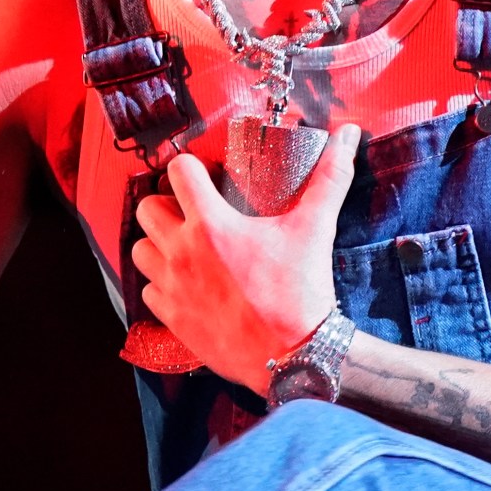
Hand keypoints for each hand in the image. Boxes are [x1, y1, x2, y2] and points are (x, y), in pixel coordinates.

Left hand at [130, 124, 359, 389]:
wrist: (293, 356)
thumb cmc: (300, 292)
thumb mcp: (315, 229)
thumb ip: (330, 178)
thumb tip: (349, 135)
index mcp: (210, 225)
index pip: (177, 172)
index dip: (191, 168)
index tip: (208, 178)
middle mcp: (181, 252)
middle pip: (147, 208)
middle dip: (168, 205)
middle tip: (195, 214)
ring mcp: (172, 287)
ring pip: (141, 250)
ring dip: (159, 244)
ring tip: (187, 248)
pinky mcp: (171, 318)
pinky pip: (148, 291)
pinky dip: (163, 284)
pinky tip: (188, 285)